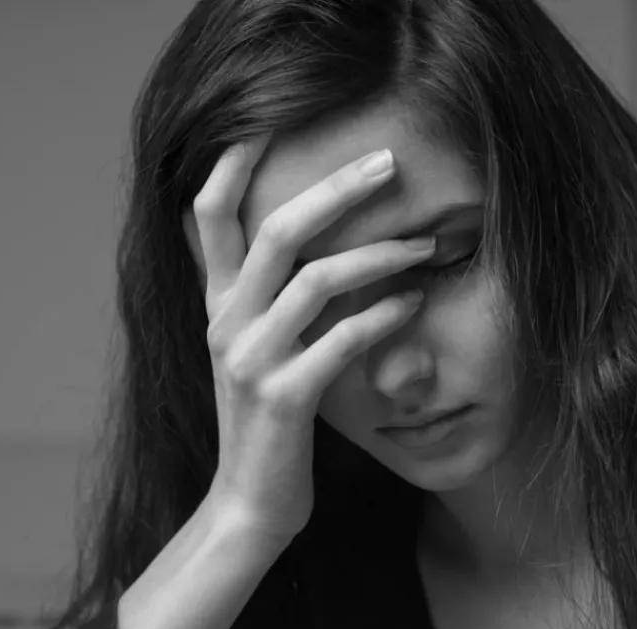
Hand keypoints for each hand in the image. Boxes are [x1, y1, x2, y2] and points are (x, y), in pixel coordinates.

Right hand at [186, 137, 436, 540]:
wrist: (250, 501)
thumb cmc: (265, 419)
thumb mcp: (251, 348)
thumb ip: (266, 296)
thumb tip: (316, 244)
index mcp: (216, 303)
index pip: (208, 214)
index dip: (232, 161)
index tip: (272, 119)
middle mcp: (225, 321)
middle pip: (275, 230)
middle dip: (336, 188)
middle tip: (389, 162)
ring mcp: (250, 360)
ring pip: (316, 279)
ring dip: (382, 255)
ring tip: (428, 247)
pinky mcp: (284, 398)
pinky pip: (341, 339)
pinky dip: (384, 315)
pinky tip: (414, 305)